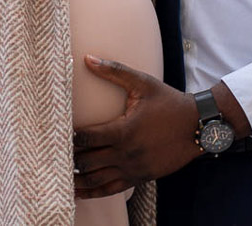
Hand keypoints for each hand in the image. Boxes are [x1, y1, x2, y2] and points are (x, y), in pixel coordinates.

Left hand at [72, 55, 201, 198]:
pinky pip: (111, 190)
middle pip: (87, 161)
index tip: (58, 132)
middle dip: (70, 157)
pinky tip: (78, 192)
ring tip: (59, 176)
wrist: (197, 126)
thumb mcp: (142, 83)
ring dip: (77, 179)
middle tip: (54, 152)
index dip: (69, 136)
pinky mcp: (140, 178)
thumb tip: (86, 58)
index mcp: (123, 131)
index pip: (86, 138)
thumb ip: (113, 71)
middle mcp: (126, 154)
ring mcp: (133, 169)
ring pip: (96, 180)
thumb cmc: (168, 101)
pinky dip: (93, 192)